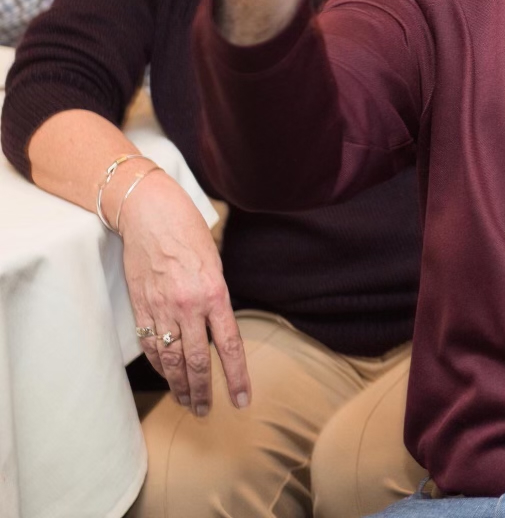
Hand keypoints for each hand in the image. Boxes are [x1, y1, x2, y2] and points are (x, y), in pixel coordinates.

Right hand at [120, 171, 249, 415]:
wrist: (150, 215)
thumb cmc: (188, 233)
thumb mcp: (215, 263)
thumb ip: (217, 297)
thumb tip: (219, 326)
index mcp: (214, 293)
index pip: (229, 345)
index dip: (236, 377)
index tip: (242, 399)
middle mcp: (188, 306)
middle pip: (197, 361)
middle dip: (202, 391)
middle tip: (205, 411)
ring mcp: (161, 309)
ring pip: (170, 360)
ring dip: (179, 385)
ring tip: (186, 402)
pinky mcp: (141, 307)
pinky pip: (150, 346)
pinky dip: (158, 365)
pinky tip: (166, 377)